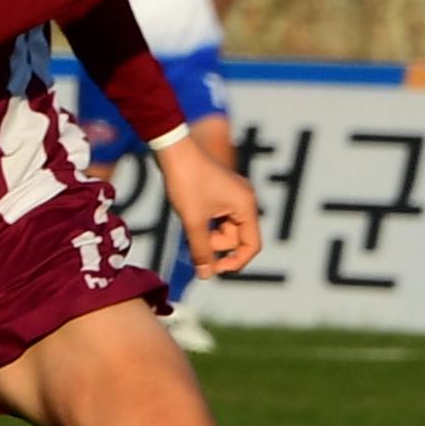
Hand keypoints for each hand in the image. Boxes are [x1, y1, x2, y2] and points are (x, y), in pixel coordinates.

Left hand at [155, 125, 259, 277]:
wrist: (173, 149)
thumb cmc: (186, 182)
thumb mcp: (193, 221)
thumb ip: (201, 250)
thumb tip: (206, 276)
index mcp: (246, 206)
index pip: (251, 246)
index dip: (235, 262)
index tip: (213, 268)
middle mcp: (245, 201)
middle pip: (236, 239)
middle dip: (215, 245)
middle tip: (193, 239)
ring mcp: (234, 196)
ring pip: (226, 230)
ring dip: (208, 235)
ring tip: (189, 227)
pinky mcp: (221, 193)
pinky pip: (218, 218)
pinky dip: (205, 225)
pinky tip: (190, 221)